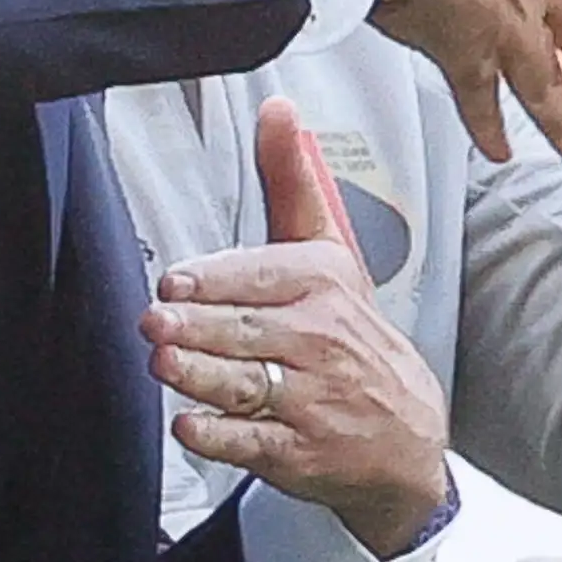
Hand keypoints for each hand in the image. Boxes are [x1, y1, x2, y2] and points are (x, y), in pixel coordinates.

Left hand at [149, 99, 450, 555]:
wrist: (405, 434)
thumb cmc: (352, 337)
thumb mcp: (331, 253)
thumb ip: (292, 183)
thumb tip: (277, 109)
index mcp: (325, 285)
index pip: (265, 276)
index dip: (215, 281)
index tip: (175, 283)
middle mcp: (322, 341)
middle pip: (250, 329)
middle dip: (199, 327)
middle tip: (157, 322)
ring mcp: (314, 400)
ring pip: (249, 383)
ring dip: (202, 376)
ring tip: (165, 364)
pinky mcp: (300, 452)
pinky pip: (254, 443)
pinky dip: (220, 436)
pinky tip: (189, 425)